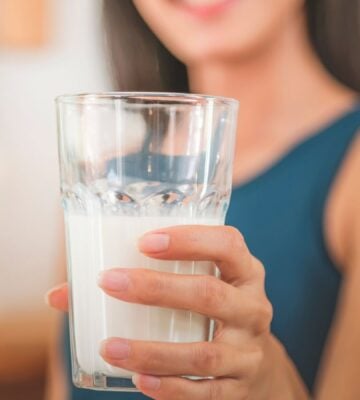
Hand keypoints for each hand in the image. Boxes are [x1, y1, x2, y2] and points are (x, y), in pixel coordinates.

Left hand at [48, 225, 273, 399]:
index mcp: (244, 271)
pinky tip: (138, 378)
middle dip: (157, 289)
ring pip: (203, 353)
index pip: (227, 244)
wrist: (256, 360)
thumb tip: (61, 294)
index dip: (190, 239)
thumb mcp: (197, 282)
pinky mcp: (239, 386)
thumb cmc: (213, 309)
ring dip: (153, 350)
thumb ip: (142, 279)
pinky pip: (205, 392)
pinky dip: (170, 387)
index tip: (144, 241)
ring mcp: (248, 350)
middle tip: (110, 282)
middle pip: (210, 295)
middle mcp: (252, 308)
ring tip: (109, 346)